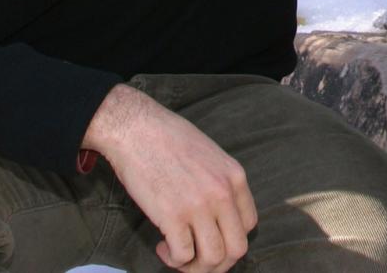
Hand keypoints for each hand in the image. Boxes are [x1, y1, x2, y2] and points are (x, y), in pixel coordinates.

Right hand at [82, 84, 256, 272]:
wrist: (137, 128)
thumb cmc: (169, 139)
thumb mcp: (211, 155)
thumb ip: (220, 183)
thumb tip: (219, 216)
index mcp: (235, 177)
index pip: (249, 225)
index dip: (230, 239)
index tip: (210, 237)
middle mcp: (222, 193)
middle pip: (237, 249)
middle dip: (218, 263)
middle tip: (196, 258)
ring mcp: (199, 205)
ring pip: (213, 259)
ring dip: (195, 266)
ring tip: (178, 254)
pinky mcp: (172, 216)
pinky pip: (183, 255)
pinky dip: (173, 259)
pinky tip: (162, 246)